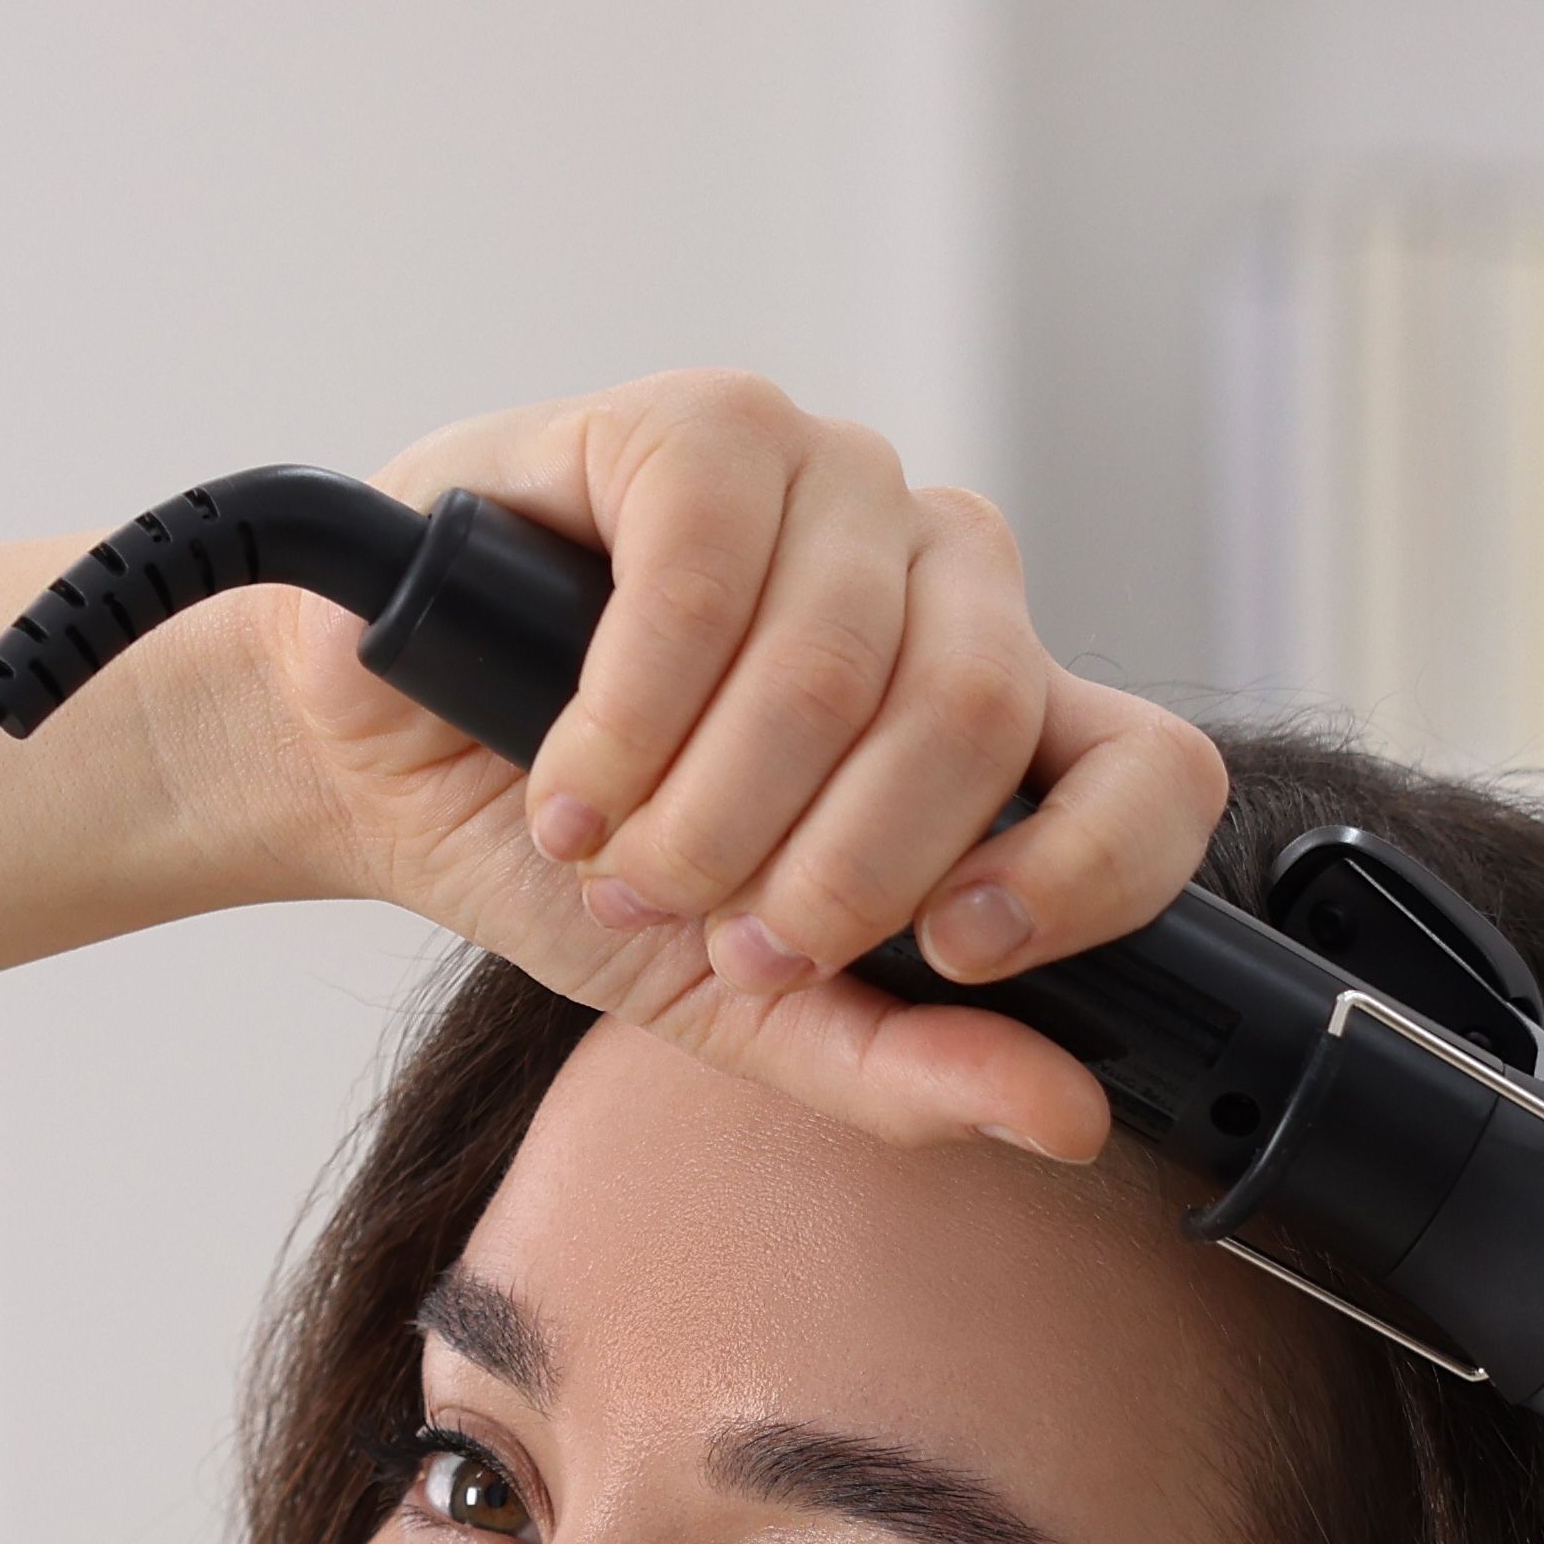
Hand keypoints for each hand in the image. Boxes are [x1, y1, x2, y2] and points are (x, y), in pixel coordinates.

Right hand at [176, 371, 1229, 1175]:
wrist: (392, 774)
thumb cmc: (581, 862)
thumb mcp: (745, 1004)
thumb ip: (902, 1063)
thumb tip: (1069, 1118)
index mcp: (988, 712)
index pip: (1151, 772)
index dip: (1085, 875)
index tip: (954, 949)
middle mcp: (937, 577)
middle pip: (975, 718)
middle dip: (821, 871)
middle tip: (706, 921)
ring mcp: (829, 484)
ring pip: (836, 661)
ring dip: (700, 810)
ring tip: (611, 851)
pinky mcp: (703, 426)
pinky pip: (702, 577)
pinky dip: (623, 717)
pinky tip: (569, 773)